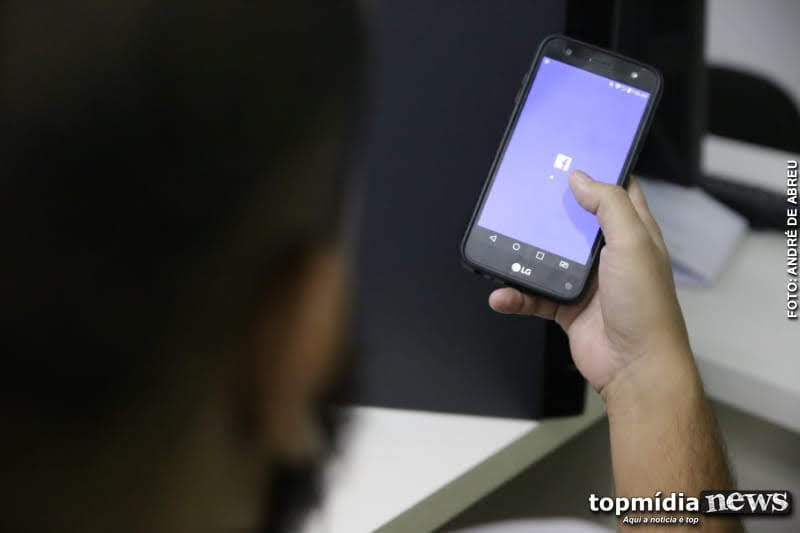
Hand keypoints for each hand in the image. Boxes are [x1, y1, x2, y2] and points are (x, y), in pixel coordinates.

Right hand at [489, 171, 692, 398]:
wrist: (635, 366)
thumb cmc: (645, 305)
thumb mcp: (632, 243)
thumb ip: (608, 206)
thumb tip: (580, 178)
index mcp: (632, 235)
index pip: (616, 194)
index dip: (597, 174)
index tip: (569, 159)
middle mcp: (609, 255)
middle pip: (573, 223)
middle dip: (549, 210)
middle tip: (524, 193)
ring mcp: (586, 282)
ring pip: (547, 259)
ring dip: (523, 255)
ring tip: (501, 245)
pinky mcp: (566, 308)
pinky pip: (533, 296)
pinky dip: (516, 295)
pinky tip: (502, 295)